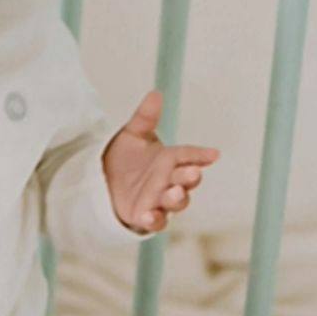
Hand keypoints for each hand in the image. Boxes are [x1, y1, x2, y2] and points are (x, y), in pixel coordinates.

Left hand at [101, 90, 219, 233]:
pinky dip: (154, 220)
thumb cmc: (126, 158)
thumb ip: (145, 117)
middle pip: (186, 180)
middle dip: (190, 177)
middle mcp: (169, 181)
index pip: (189, 155)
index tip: (213, 154)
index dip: (201, 155)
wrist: (103, 180)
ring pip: (176, 202)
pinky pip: (155, 222)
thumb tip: (155, 93)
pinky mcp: (145, 216)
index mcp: (170, 160)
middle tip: (193, 173)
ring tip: (173, 192)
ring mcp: (159, 200)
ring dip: (177, 198)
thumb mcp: (133, 134)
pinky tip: (148, 215)